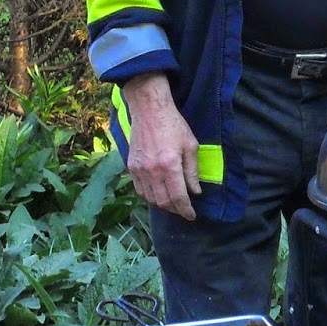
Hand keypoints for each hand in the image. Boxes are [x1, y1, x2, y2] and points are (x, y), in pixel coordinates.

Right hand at [119, 73, 200, 219]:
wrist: (149, 110)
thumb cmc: (174, 125)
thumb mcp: (190, 146)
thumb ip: (192, 171)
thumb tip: (195, 191)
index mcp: (170, 166)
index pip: (178, 197)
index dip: (186, 210)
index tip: (192, 215)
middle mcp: (153, 171)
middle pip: (163, 202)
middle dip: (175, 209)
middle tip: (183, 210)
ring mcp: (139, 170)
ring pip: (150, 198)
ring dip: (162, 204)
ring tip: (172, 203)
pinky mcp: (131, 166)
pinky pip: (139, 190)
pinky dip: (149, 196)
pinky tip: (157, 194)